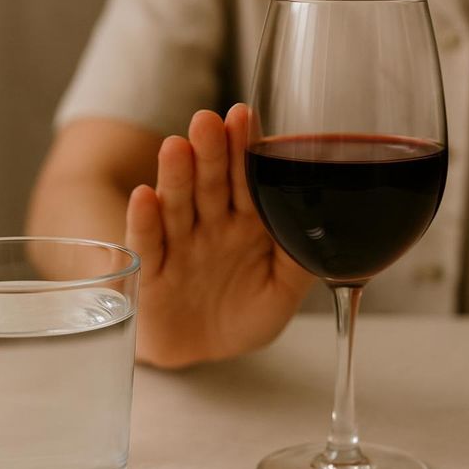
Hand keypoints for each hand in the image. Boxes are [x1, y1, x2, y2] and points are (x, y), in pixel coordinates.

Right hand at [125, 104, 313, 367]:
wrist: (203, 352)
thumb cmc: (244, 315)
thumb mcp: (282, 292)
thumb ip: (298, 258)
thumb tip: (324, 224)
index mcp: (247, 222)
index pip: (246, 179)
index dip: (244, 148)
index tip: (243, 115)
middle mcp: (211, 224)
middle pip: (210, 183)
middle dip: (209, 152)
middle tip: (208, 120)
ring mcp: (179, 244)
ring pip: (177, 204)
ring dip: (175, 176)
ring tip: (175, 148)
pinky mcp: (151, 270)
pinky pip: (148, 244)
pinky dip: (144, 222)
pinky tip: (144, 197)